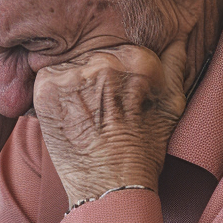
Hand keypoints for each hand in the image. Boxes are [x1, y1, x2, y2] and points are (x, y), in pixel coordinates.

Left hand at [33, 39, 187, 208]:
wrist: (112, 186)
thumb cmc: (144, 149)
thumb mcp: (171, 105)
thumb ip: (174, 64)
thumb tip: (176, 37)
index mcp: (138, 59)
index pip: (118, 49)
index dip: (115, 74)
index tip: (116, 95)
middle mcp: (106, 61)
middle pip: (93, 54)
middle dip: (93, 76)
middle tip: (99, 108)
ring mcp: (75, 73)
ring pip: (69, 64)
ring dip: (72, 84)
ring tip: (83, 113)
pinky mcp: (48, 87)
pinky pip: (46, 76)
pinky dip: (52, 93)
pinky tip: (66, 114)